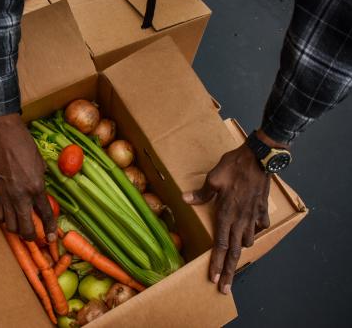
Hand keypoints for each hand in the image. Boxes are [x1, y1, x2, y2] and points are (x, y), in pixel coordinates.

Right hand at [0, 113, 56, 241]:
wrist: (2, 134)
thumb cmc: (24, 145)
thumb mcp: (40, 163)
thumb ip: (41, 181)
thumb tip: (40, 194)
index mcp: (36, 187)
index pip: (46, 215)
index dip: (50, 229)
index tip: (52, 238)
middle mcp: (20, 196)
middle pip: (25, 228)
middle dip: (31, 237)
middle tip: (35, 236)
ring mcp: (5, 195)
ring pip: (10, 225)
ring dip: (17, 229)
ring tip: (22, 226)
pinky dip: (3, 219)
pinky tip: (8, 215)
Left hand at [183, 130, 283, 293]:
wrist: (259, 157)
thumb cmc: (234, 166)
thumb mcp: (214, 178)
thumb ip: (202, 193)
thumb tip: (185, 199)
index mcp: (226, 214)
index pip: (219, 245)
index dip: (216, 263)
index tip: (214, 279)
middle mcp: (240, 220)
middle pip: (234, 252)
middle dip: (229, 272)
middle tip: (225, 288)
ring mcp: (253, 215)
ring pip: (247, 240)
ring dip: (241, 252)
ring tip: (235, 260)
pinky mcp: (262, 209)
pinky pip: (259, 226)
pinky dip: (255, 232)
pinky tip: (252, 234)